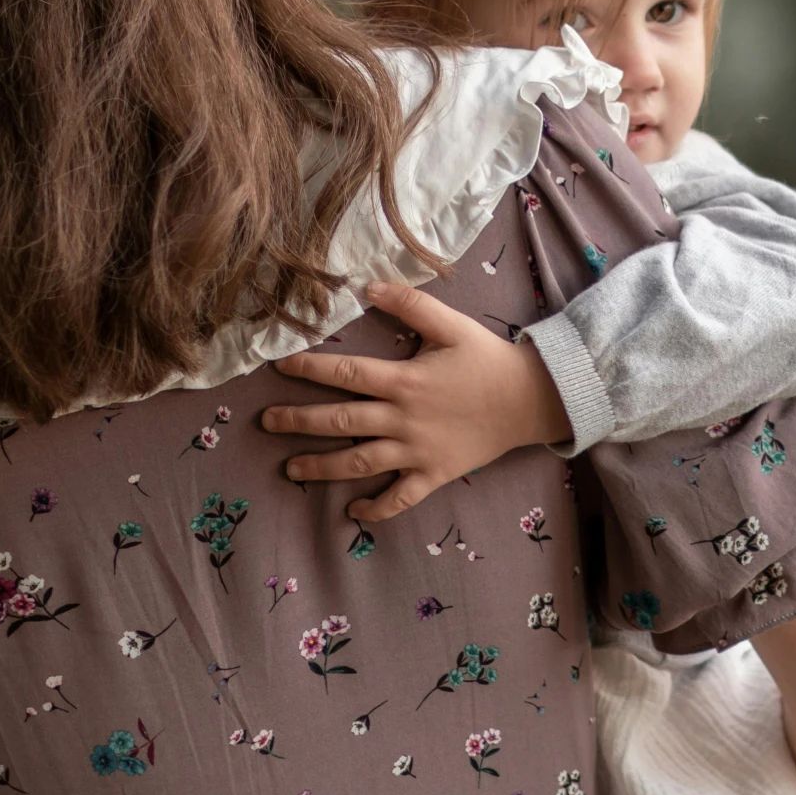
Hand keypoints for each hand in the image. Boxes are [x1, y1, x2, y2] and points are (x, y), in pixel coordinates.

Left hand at [261, 281, 572, 520]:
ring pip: (360, 462)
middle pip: (341, 420)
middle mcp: (403, 418)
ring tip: (291, 469)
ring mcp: (416, 451)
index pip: (346, 372)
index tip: (280, 366)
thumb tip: (368, 284)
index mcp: (404, 380)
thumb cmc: (487, 359)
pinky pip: (400, 497)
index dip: (310, 368)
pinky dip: (375, 507)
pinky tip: (352, 510)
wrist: (529, 400)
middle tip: (266, 422)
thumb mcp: (451, 324)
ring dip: (322, 466)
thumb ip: (410, 304)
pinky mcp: (433, 474)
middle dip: (299, 421)